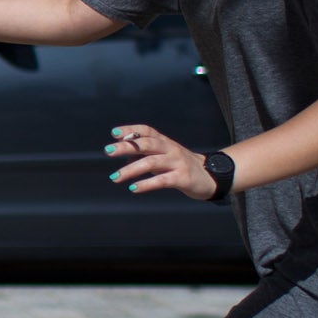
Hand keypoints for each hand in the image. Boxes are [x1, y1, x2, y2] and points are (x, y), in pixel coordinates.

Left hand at [106, 124, 220, 199]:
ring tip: (115, 177)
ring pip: (151, 162)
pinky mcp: (182, 178)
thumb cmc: (180, 165)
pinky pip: (162, 180)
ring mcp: (177, 162)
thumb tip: (123, 152)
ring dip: (130, 170)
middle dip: (126, 146)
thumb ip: (146, 153)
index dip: (130, 129)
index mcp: (165, 141)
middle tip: (107, 151)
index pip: (147, 130)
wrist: (210, 176)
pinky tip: (133, 188)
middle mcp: (170, 148)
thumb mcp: (163, 155)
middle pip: (146, 144)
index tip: (114, 133)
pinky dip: (146, 184)